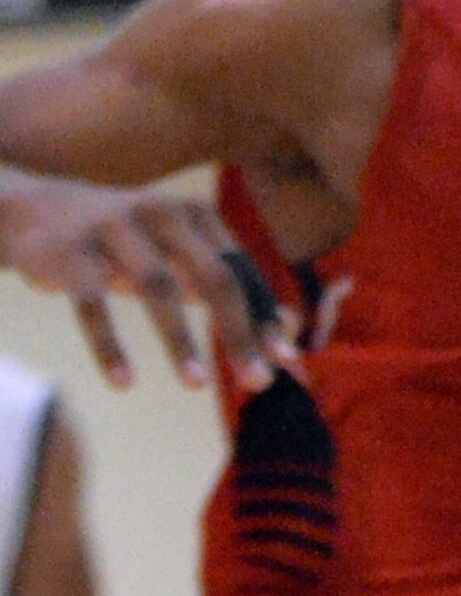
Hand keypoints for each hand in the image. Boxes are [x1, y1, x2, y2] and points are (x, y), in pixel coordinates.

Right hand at [0, 172, 269, 398]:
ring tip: (198, 386)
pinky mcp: (71, 253)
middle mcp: (162, 215)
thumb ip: (218, 283)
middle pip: (214, 277)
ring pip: (158, 288)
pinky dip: (110, 345)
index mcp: (195, 216)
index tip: (288, 360)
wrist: (36, 209)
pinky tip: (124, 383)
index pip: (241, 271)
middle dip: (240, 332)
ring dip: (181, 340)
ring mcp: (115, 230)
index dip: (266, 316)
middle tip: (259, 382)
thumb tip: (285, 329)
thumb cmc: (121, 243)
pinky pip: (92, 303)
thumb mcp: (172, 253)